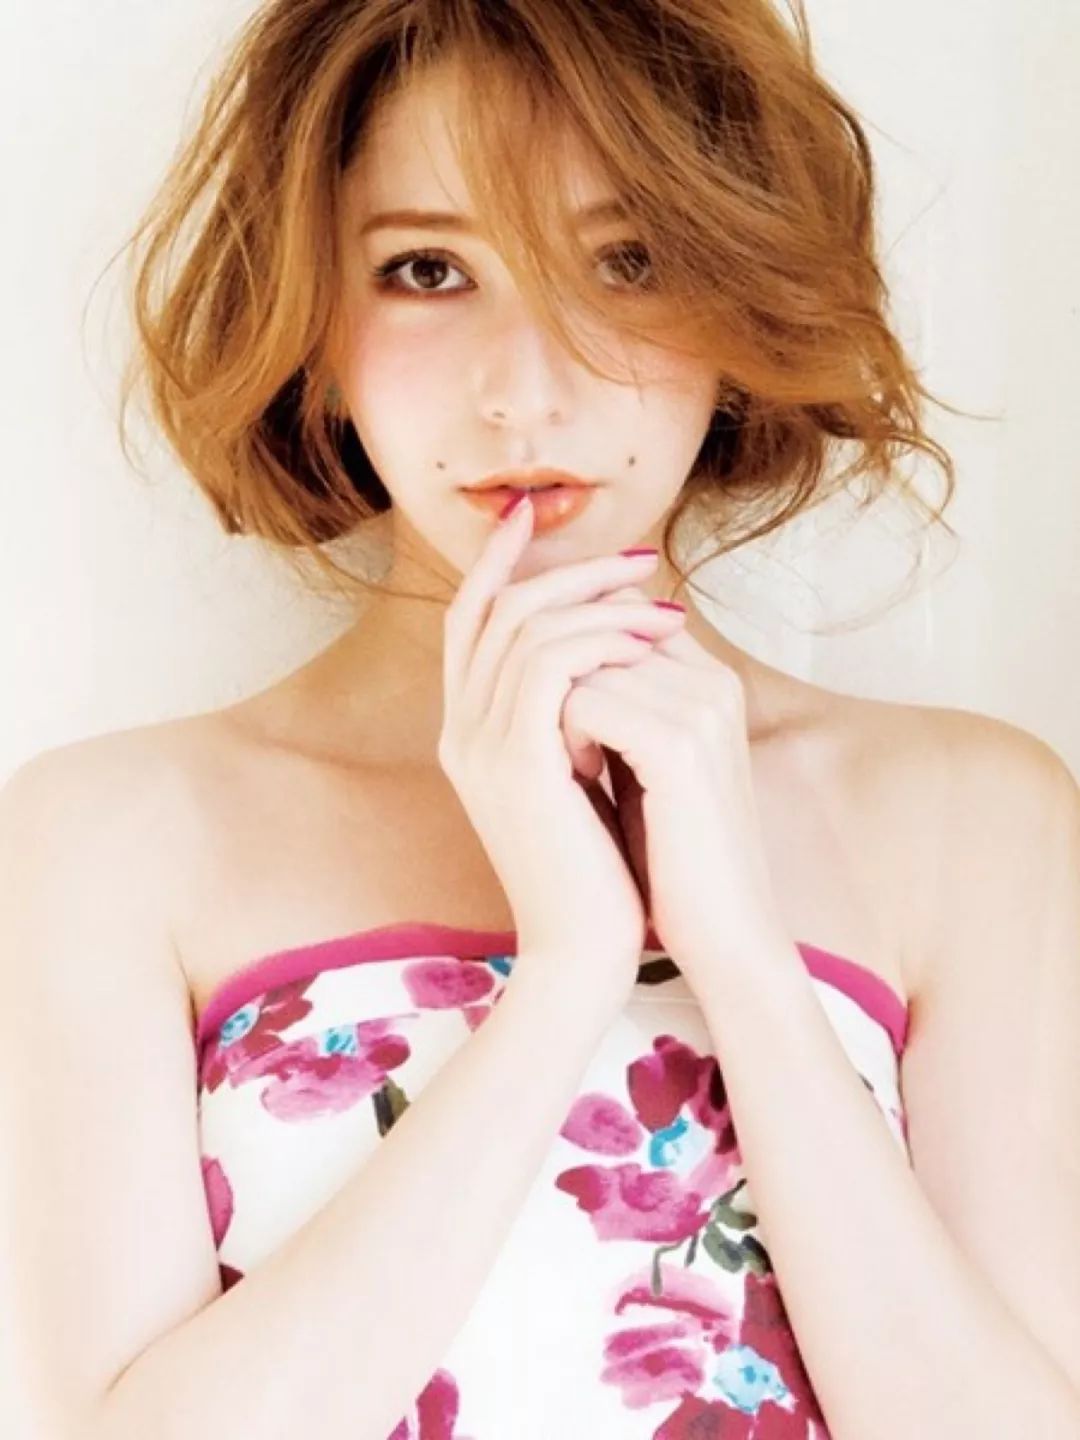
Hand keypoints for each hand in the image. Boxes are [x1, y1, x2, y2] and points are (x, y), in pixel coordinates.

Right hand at [437, 496, 688, 1004]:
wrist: (587, 949)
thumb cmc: (599, 868)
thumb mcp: (580, 774)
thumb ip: (573, 712)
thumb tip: (613, 642)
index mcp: (471, 733)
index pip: (470, 622)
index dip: (500, 564)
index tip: (539, 516)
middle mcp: (461, 732)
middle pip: (493, 610)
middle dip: (564, 571)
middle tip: (636, 560)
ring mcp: (480, 747)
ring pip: (522, 627)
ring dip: (597, 603)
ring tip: (662, 606)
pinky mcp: (515, 763)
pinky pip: (548, 665)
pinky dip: (600, 640)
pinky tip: (651, 642)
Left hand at [559, 598, 797, 991]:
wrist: (723, 934)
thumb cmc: (671, 858)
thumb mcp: (638, 764)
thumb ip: (614, 705)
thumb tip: (546, 659)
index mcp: (707, 678)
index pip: (616, 610)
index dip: (565, 647)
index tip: (548, 711)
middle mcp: (711, 678)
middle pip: (595, 624)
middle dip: (553, 677)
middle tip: (551, 745)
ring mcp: (701, 706)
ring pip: (580, 658)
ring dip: (551, 706)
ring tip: (564, 765)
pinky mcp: (680, 744)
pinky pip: (582, 699)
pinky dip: (561, 736)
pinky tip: (572, 777)